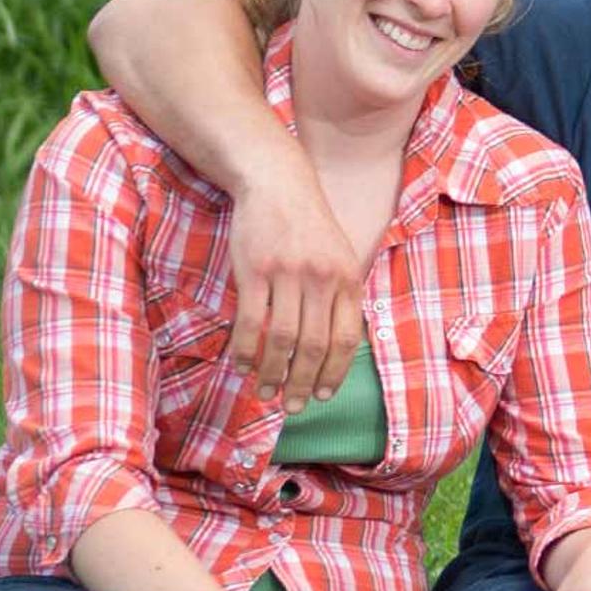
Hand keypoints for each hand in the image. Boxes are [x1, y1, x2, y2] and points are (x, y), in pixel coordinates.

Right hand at [223, 176, 362, 412]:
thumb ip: (341, 297)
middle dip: (303, 383)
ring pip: (281, 339)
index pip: (347, 338)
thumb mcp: (339, 257)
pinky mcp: (254, 270)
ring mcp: (288, 274)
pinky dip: (245, 350)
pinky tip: (241, 366)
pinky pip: (250, 321)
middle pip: (314, 346)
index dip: (335, 372)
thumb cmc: (309, 227)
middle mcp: (322, 279)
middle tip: (293, 407)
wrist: (278, 184)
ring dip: (272, 373)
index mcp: (348, 279)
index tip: (324, 395)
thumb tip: (339, 347)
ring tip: (265, 393)